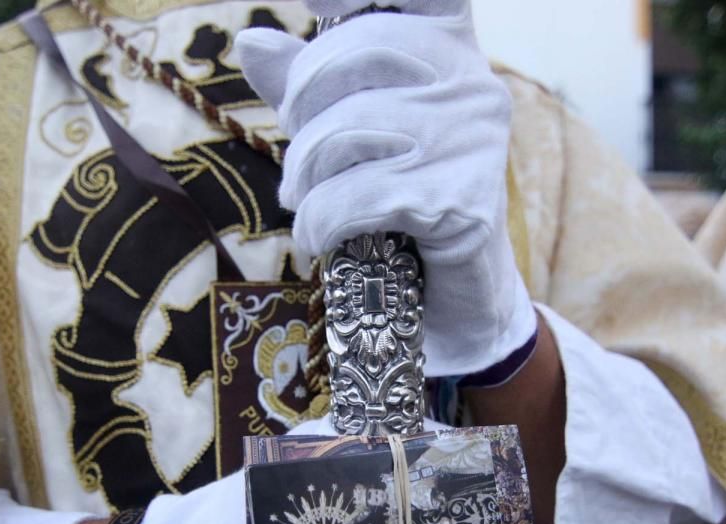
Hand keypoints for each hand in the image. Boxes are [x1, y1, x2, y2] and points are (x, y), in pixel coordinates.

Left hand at [235, 2, 536, 376]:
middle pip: (363, 52)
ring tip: (304, 203)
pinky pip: (361, 197)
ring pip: (352, 131)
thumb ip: (308, 86)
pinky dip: (324, 222)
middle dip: (304, 107)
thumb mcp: (350, 132)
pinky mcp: (464, 204)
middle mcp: (472, 84)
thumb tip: (252, 43)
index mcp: (448, 48)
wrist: (455, 293)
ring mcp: (473, 143)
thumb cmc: (401, 198)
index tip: (314, 0)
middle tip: (294, 157)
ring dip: (306, 177)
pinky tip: (320, 239)